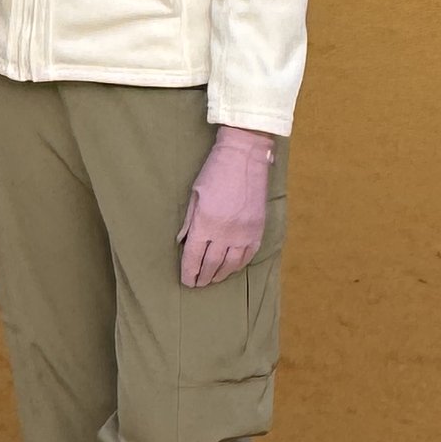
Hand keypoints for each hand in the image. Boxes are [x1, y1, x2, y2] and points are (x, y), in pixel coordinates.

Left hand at [179, 126, 269, 287]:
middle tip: (198, 284)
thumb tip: (182, 243)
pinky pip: (248, 256)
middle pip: (212, 264)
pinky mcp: (258, 230)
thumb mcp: (194, 194)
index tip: (187, 281)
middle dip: (203, 277)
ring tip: (212, 280)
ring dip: (220, 275)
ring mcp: (244, 233)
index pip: (194, 256)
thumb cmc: (215, 172)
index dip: (189, 271)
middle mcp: (225, 232)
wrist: (245, 157)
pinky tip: (231, 268)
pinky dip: (238, 266)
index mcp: (206, 223)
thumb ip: (189, 222)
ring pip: (231, 265)